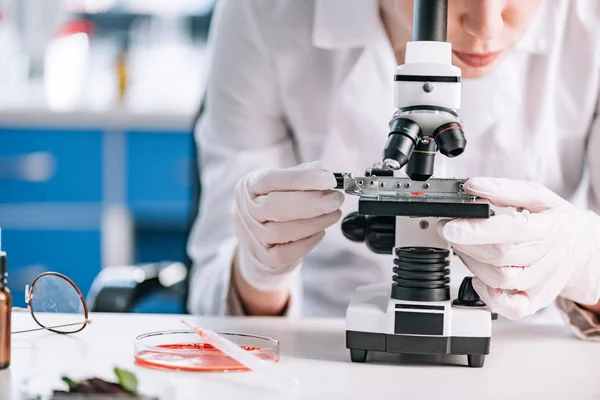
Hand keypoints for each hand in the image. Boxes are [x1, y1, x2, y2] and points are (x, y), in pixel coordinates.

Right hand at [234, 161, 343, 291]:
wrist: (257, 242)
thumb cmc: (275, 207)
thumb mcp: (281, 185)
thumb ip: (302, 175)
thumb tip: (325, 174)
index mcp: (250, 186)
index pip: (270, 179)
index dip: (302, 178)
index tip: (329, 179)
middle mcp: (247, 210)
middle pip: (275, 206)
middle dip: (312, 202)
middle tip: (336, 199)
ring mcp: (253, 236)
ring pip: (283, 231)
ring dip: (315, 222)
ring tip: (333, 214)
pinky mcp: (264, 257)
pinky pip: (286, 253)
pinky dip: (308, 242)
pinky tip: (320, 231)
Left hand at [436, 177, 599, 319]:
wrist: (583, 247)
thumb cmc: (556, 219)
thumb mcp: (537, 196)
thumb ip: (504, 190)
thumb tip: (473, 186)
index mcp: (548, 227)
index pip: (511, 231)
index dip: (476, 230)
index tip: (450, 226)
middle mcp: (547, 257)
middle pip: (500, 256)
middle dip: (466, 243)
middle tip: (450, 230)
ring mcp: (542, 281)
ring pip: (501, 280)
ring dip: (472, 264)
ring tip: (463, 248)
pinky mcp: (536, 299)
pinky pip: (512, 309)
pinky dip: (490, 298)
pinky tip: (478, 280)